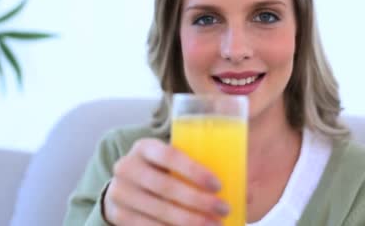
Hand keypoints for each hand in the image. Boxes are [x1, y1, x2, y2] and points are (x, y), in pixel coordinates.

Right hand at [102, 138, 229, 225]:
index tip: (218, 185)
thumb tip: (245, 193)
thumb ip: (201, 170)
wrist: (127, 185)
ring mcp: (119, 192)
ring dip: (189, 222)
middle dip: (197, 202)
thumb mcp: (174, 162)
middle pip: (165, 186)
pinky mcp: (118, 215)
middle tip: (223, 210)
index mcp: (144, 146)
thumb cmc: (162, 171)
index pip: (169, 155)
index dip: (194, 171)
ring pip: (157, 211)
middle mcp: (127, 166)